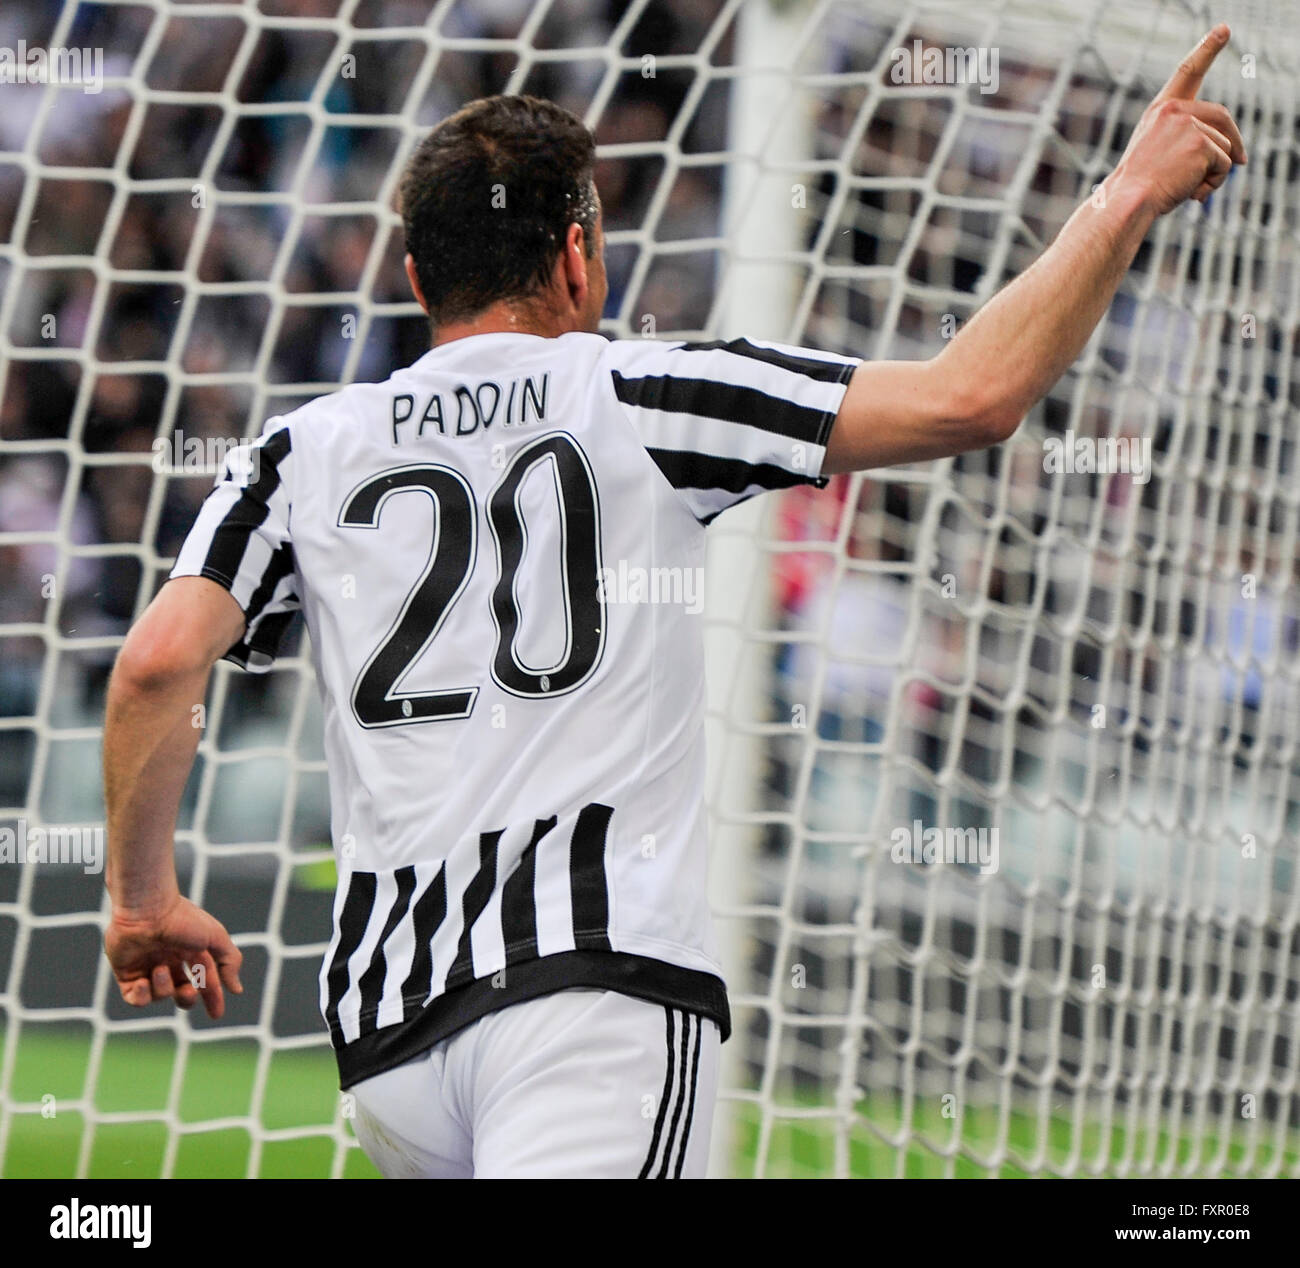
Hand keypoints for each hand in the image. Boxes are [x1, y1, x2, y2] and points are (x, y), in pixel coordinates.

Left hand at [105, 896, 243, 1018]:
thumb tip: (236, 990)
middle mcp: (170, 960)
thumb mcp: (216, 938)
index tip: (216, 1014)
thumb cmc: (183, 920)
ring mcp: (147, 967)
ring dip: (164, 988)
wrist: (147, 910)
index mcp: (191, 951)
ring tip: (160, 968)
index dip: (212, 997)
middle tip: (188, 991)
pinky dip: (141, 996)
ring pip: (160, 995)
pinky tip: (143, 981)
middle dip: (187, 998)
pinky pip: (134, 999)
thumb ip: (229, 962)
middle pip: (181, 992)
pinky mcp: (126, 973)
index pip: (204, 979)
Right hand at [1115, 23, 1246, 215]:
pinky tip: (1192, 193)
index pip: (1187, 73)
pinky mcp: (1201, 142)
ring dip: (1216, 172)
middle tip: (1242, 161)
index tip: (1223, 29)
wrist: (1128, 202)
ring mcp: (1189, 124)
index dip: (1206, 49)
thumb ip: (1189, 145)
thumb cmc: (1139, 188)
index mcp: (1160, 111)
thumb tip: (1235, 157)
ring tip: (1189, 190)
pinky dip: (1214, 182)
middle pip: (1221, 117)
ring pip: (1224, 147)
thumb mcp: (1159, 156)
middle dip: (1235, 141)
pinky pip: (1224, 164)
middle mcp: (1175, 110)